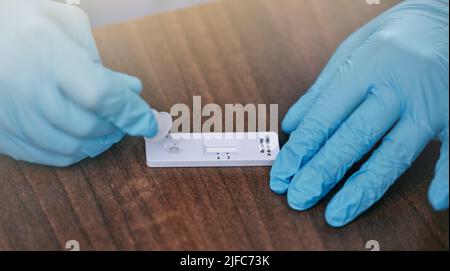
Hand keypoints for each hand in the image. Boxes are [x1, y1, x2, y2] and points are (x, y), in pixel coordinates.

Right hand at [0, 0, 157, 166]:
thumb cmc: (26, 23)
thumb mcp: (66, 24)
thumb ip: (99, 60)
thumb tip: (129, 92)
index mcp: (45, 51)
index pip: (100, 93)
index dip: (130, 112)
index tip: (149, 122)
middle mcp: (25, 86)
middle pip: (87, 125)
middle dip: (117, 126)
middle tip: (127, 119)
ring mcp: (10, 113)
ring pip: (69, 146)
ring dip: (99, 141)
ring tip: (109, 129)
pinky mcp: (2, 131)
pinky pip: (46, 156)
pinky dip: (74, 152)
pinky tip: (84, 140)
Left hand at [270, 0, 448, 226]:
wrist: (449, 16)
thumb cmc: (397, 33)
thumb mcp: (352, 49)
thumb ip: (322, 88)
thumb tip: (292, 125)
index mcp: (367, 66)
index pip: (325, 116)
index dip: (301, 150)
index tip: (283, 175)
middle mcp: (398, 86)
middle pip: (354, 138)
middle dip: (322, 172)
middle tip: (299, 197)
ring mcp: (431, 102)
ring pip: (394, 154)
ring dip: (363, 188)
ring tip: (337, 213)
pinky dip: (447, 177)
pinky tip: (433, 201)